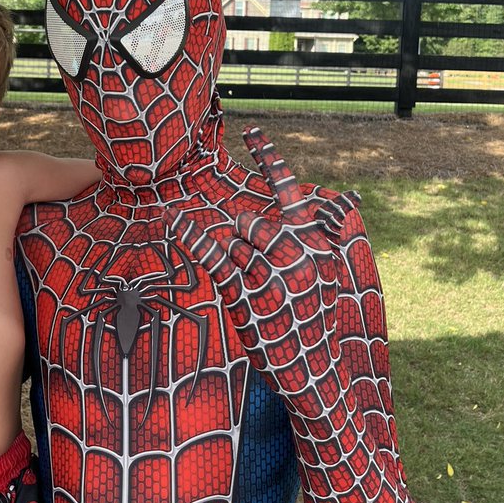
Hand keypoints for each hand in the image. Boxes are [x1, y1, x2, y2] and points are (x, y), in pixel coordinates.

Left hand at [167, 126, 339, 396]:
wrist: (315, 370)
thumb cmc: (315, 318)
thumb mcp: (327, 273)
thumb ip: (319, 236)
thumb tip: (327, 201)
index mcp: (318, 244)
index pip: (290, 192)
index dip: (270, 160)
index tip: (251, 132)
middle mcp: (296, 256)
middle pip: (251, 219)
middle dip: (245, 234)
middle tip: (255, 258)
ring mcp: (270, 277)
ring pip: (234, 242)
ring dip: (237, 259)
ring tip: (257, 286)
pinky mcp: (245, 297)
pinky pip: (214, 256)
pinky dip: (192, 236)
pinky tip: (175, 221)